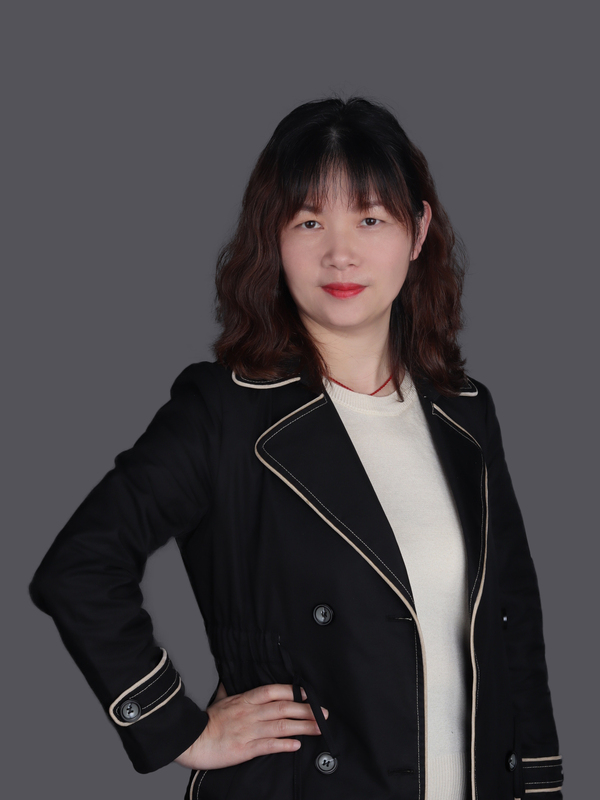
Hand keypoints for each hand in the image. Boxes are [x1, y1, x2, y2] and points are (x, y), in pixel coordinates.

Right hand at [174, 681, 328, 769]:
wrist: (192, 740)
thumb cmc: (206, 721)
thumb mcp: (220, 699)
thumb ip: (230, 690)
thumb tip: (231, 677)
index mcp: (245, 700)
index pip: (272, 691)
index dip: (292, 691)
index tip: (307, 693)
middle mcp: (250, 713)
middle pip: (283, 708)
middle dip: (306, 710)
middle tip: (324, 714)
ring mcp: (249, 731)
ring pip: (281, 726)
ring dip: (303, 727)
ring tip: (320, 729)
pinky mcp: (246, 749)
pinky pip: (269, 745)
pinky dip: (284, 745)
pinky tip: (297, 745)